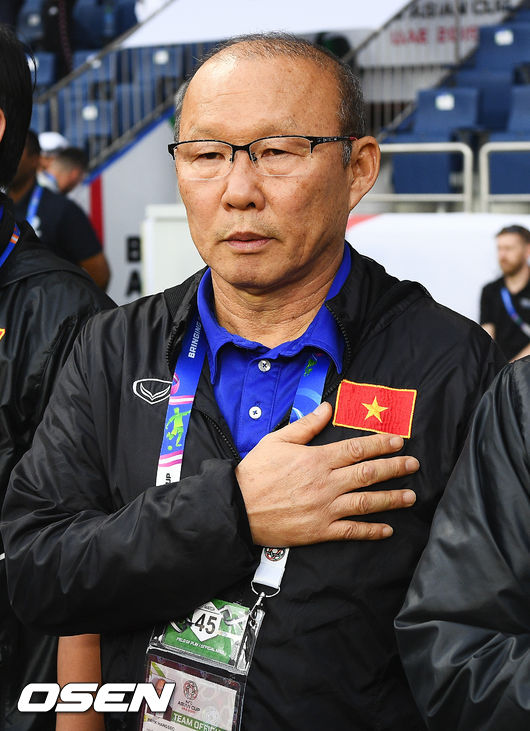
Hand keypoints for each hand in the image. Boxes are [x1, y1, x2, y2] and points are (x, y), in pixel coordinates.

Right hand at [235, 402, 418, 545]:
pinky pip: (351, 531)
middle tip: (414, 464)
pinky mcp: (320, 531)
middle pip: (368, 473)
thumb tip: (327, 408)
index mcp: (317, 459)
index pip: (356, 448)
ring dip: (391, 499)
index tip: (398, 441)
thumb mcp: (278, 440)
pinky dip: (371, 531)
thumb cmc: (256, 472)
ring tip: (410, 496)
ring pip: (366, 502)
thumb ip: (306, 425)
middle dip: (394, 467)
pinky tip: (387, 529)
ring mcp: (325, 509)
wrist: (238, 508)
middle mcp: (326, 483)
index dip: (380, 444)